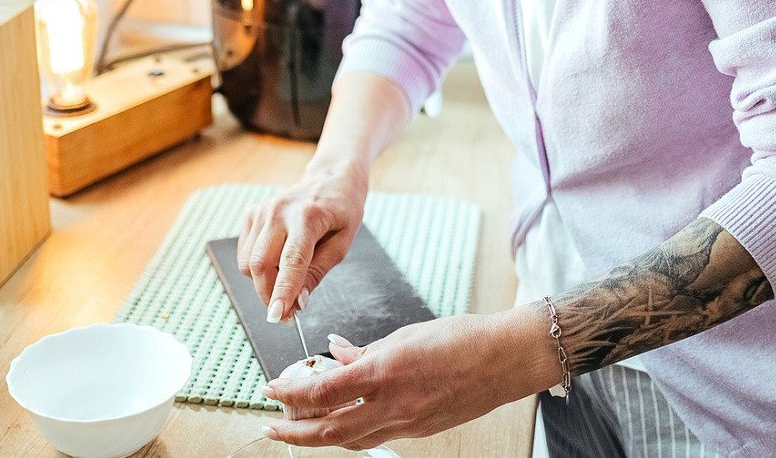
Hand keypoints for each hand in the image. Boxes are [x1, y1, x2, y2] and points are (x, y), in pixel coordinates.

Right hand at [237, 163, 368, 321]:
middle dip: (269, 295)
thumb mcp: (341, 245)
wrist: (329, 180)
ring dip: (264, 282)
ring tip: (287, 278)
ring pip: (248, 263)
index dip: (283, 292)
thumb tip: (297, 302)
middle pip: (261, 264)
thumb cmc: (341, 212)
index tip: (278, 316)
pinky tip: (277, 261)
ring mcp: (262, 211)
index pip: (291, 261)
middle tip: (286, 313)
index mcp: (308, 217)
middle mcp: (279, 211)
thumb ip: (317, 273)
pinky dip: (257, 267)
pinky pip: (245, 254)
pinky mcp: (251, 214)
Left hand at [261, 307, 562, 449]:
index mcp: (385, 372)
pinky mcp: (419, 431)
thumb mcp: (404, 335)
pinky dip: (349, 435)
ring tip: (297, 431)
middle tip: (272, 426)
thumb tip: (335, 352)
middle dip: (294, 431)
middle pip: (329, 429)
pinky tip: (339, 425)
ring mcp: (407, 423)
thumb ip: (365, 350)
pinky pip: (374, 438)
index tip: (271, 390)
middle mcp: (393, 404)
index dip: (290, 394)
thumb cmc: (461, 339)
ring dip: (318, 438)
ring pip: (349, 440)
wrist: (504, 360)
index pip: (322, 391)